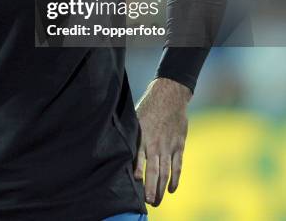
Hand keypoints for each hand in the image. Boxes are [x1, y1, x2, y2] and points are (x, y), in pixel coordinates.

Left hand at [134, 77, 191, 206]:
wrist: (169, 96)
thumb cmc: (148, 106)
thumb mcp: (135, 118)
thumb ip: (131, 134)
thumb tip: (119, 147)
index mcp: (142, 136)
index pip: (138, 158)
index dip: (137, 172)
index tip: (135, 185)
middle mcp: (155, 143)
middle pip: (154, 171)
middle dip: (151, 188)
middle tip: (148, 203)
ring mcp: (168, 145)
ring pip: (166, 172)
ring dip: (162, 188)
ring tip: (157, 201)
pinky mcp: (179, 145)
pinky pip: (177, 165)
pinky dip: (176, 179)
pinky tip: (172, 189)